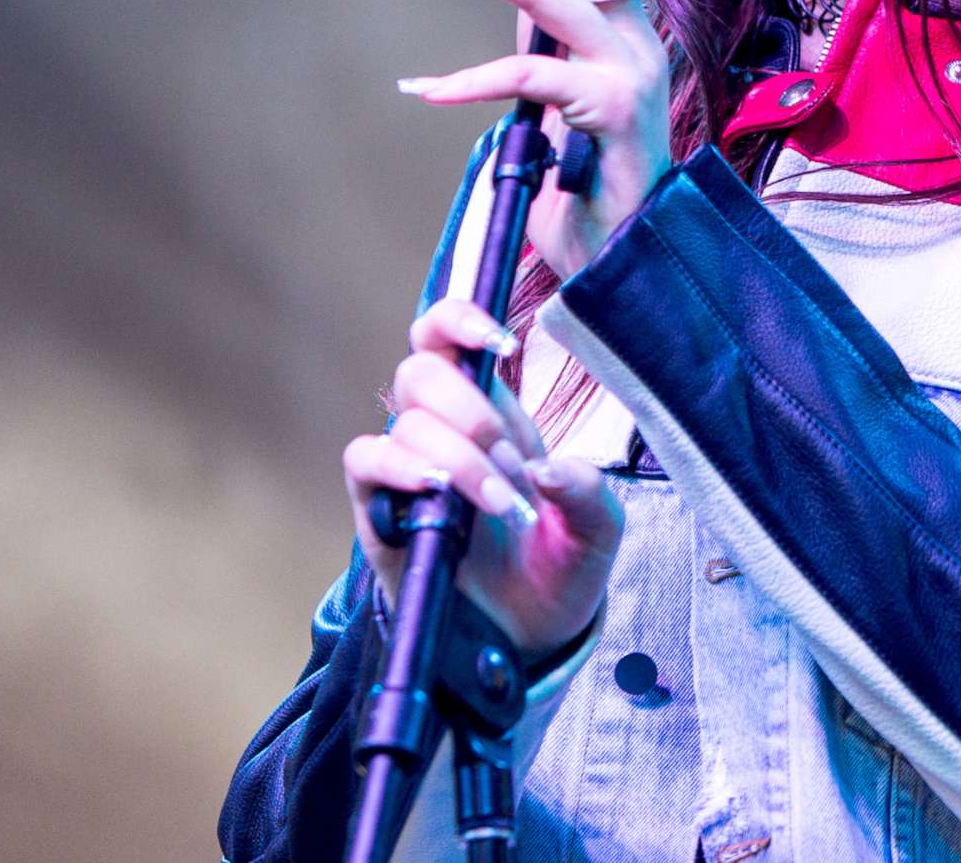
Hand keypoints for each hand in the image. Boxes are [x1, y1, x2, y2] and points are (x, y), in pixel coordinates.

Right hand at [341, 298, 622, 658]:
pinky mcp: (379, 515)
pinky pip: (364, 462)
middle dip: (472, 409)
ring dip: (456, 455)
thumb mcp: (597, 532)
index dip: (461, 318)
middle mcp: (444, 433)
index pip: (449, 336)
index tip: (504, 344)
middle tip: (512, 464)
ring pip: (403, 421)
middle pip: (421, 369)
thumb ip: (588, 493)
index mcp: (494, 415)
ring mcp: (407, 472)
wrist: (529, 644)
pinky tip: (435, 491)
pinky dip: (398, 467)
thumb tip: (549, 470)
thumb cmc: (558, 572)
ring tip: (497, 503)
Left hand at [398, 0, 672, 277]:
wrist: (624, 255)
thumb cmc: (593, 184)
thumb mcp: (563, 100)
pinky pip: (529, 79)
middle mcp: (638, 42)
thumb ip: (543, 44)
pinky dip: (471, 80)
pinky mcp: (608, 112)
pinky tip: (426, 86)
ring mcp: (630, 74)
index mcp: (630, 33)